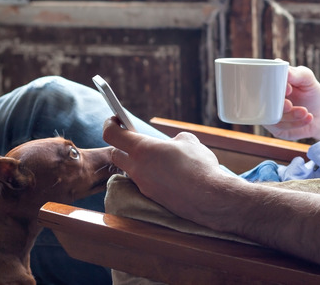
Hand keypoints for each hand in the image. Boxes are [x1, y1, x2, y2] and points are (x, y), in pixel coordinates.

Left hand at [102, 117, 226, 218]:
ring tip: (157, 158)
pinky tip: (168, 175)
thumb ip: (174, 139)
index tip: (116, 120)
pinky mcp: (152, 198)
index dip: (110, 124)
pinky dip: (150, 176)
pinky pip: (144, 183)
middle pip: (115, 154)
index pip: (112, 134)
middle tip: (136, 140)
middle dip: (121, 145)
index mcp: (142, 149)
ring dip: (137, 162)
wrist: (209, 198)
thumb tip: (173, 144)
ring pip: (130, 170)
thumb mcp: (189, 141)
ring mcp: (143, 185)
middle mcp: (137, 168)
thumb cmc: (199, 167)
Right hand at [264, 65, 319, 139]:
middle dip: (277, 106)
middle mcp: (265, 100)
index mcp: (268, 85)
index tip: (288, 89)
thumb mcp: (308, 79)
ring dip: (289, 116)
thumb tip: (278, 63)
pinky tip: (308, 118)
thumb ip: (297, 73)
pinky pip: (279, 128)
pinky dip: (294, 124)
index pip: (259, 84)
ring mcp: (268, 115)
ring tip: (305, 112)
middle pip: (263, 104)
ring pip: (271, 117)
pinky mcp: (274, 128)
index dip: (270, 87)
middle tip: (290, 105)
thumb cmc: (311, 93)